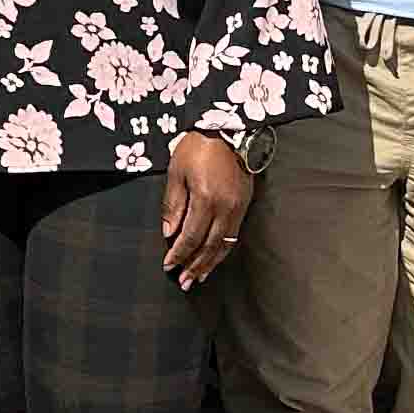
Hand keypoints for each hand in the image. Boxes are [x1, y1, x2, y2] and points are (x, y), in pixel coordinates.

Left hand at [162, 134, 254, 288]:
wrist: (228, 129)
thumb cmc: (197, 147)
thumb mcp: (176, 173)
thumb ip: (173, 205)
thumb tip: (170, 234)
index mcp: (206, 200)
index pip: (191, 237)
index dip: (179, 254)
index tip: (168, 266)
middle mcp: (226, 208)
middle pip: (210, 246)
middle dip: (195, 266)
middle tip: (184, 282)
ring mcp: (238, 208)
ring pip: (225, 245)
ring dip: (211, 263)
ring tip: (199, 278)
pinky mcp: (245, 205)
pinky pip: (234, 235)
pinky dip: (223, 250)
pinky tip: (216, 258)